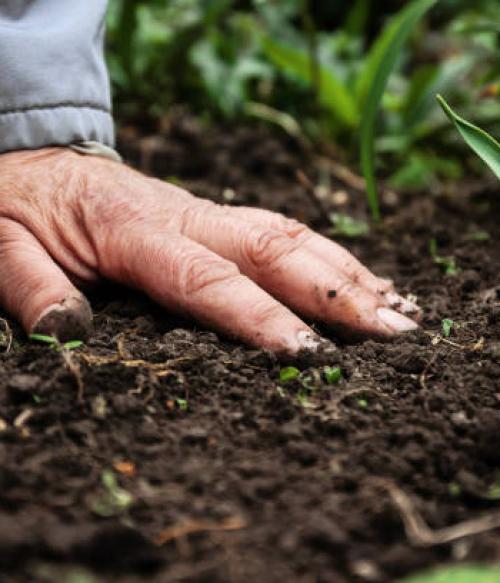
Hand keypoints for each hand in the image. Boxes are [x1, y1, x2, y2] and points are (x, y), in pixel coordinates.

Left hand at [0, 148, 419, 352]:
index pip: (207, 279)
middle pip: (273, 248)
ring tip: (398, 309)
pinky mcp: (212, 217)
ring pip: (288, 234)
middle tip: (395, 333)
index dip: (260, 318)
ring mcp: (204, 212)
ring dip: (346, 272)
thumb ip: (28, 286)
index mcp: (131, 229)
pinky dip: (326, 256)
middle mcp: (183, 215)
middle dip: (337, 292)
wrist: (34, 163)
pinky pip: (280, 231)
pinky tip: (358, 281)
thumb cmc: (16, 207)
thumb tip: (65, 333)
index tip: (310, 356)